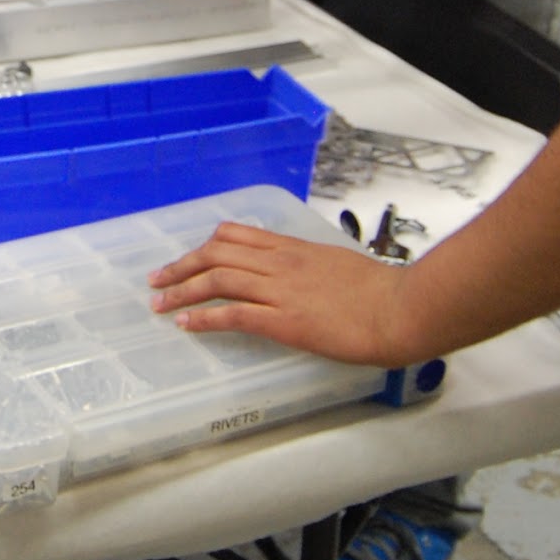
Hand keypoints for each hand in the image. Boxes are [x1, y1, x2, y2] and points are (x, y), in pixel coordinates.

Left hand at [150, 222, 422, 367]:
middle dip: (182, 266)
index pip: (237, 236)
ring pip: (218, 280)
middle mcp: (281, 264)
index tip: (189, 258)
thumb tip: (299, 274)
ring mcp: (281, 291)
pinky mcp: (286, 321)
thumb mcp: (339, 264)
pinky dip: (205, 317)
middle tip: (158, 280)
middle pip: (217, 254)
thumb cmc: (382, 291)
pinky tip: (187, 324)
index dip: (205, 246)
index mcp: (294, 248)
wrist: (401, 308)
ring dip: (183, 291)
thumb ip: (312, 266)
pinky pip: (234, 314)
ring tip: (160, 304)